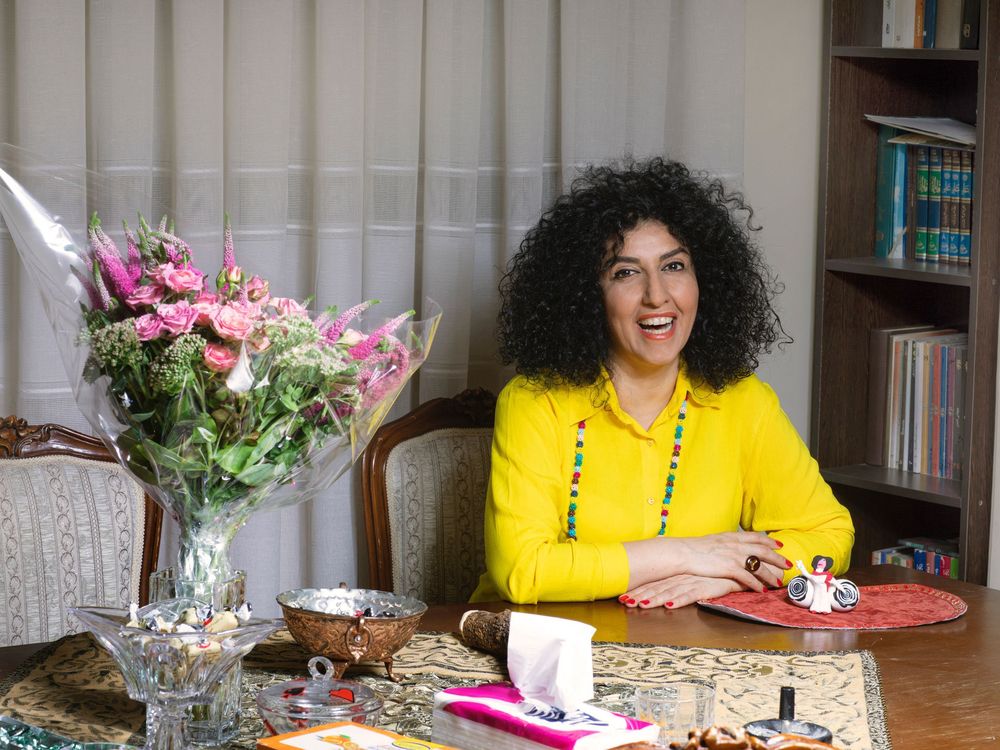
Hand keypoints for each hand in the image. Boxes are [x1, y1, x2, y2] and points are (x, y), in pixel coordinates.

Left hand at [620, 574, 742, 608]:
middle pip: (657, 588)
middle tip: (625, 601)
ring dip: (655, 598)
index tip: (622, 596)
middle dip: (640, 595)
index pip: (653, 584)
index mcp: (676, 575)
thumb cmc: (712, 575)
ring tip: (641, 604)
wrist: (736, 569)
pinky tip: (670, 604)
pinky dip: (680, 599)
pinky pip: (691, 594)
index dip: (638, 590)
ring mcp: (693, 581)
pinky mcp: (706, 586)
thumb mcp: (691, 578)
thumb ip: (676, 583)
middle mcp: (681, 577)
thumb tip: (658, 592)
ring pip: (670, 591)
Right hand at [664, 532, 789, 590]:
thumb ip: (726, 542)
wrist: (684, 552)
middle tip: (788, 564)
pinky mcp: (729, 568)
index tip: (779, 544)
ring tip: (779, 581)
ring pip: (759, 566)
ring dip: (771, 574)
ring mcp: (734, 556)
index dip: (769, 540)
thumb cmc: (695, 548)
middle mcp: (736, 545)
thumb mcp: (714, 540)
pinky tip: (762, 590)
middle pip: (763, 551)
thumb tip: (732, 546)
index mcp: (732, 536)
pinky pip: (748, 578)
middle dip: (777, 558)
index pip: (755, 537)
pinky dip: (757, 585)